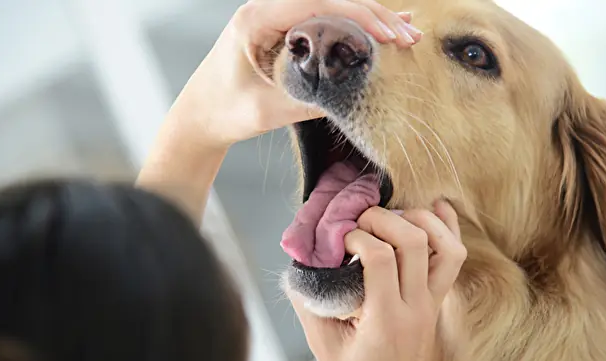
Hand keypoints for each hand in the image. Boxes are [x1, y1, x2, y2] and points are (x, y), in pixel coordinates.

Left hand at [137, 0, 421, 223]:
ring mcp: (275, 20)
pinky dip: (352, 28)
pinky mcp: (282, 33)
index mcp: (256, 19)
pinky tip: (380, 30)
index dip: (360, 15)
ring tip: (405, 32)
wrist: (198, 119)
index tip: (389, 34)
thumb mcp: (268, 110)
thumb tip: (356, 93)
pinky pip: (322, 22)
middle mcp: (266, 10)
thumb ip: (310, 99)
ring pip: (331, 9)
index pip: (318, 3)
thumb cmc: (223, 111)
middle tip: (408, 36)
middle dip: (373, 16)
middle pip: (330, 1)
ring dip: (368, 20)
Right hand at [289, 201, 466, 360]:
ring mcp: (432, 303)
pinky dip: (447, 227)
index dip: (358, 236)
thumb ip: (309, 303)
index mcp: (385, 319)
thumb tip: (302, 263)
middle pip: (414, 242)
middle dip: (384, 218)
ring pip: (446, 247)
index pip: (382, 257)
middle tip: (361, 222)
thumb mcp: (324, 343)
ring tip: (392, 217)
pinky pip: (455, 257)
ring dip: (420, 220)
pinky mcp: (438, 300)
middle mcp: (416, 308)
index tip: (341, 239)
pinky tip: (434, 208)